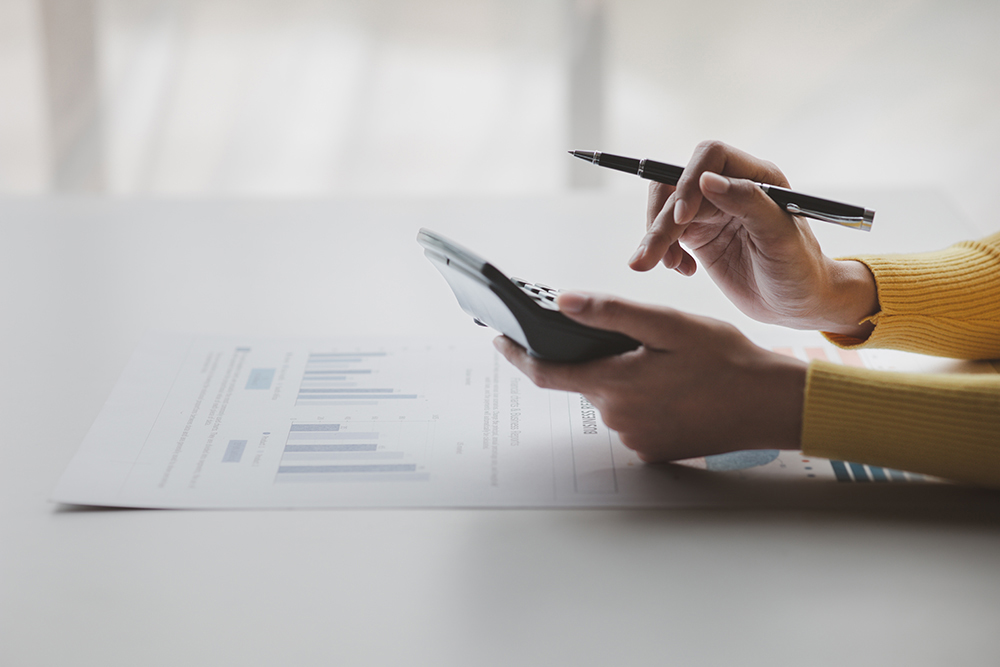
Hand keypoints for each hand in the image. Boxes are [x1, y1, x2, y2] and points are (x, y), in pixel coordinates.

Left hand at [494, 292, 806, 461]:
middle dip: (592, 357)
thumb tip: (562, 302)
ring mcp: (635, 439)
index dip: (517, 354)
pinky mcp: (653, 451)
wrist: (772, 405)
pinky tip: (673, 386)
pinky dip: (640, 399)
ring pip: (610, 399)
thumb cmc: (726, 359)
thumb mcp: (668, 324)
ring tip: (664, 361)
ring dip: (620, 377)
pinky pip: (632, 419)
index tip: (497, 337)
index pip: (545, 372)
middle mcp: (618, 419)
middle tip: (629, 338)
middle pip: (584, 381)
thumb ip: (611, 314)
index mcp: (614, 384)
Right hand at [630, 140, 877, 337]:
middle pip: (677, 184)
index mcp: (757, 176)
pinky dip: (663, 251)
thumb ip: (748, 203)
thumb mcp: (781, 238)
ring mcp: (711, 211)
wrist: (796, 304)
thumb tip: (708, 180)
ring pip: (665, 209)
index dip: (689, 181)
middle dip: (660, 219)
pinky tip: (683, 270)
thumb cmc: (800, 269)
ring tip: (657, 267)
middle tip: (650, 258)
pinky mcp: (698, 234)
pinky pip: (665, 233)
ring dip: (654, 238)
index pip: (710, 156)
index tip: (681, 218)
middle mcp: (730, 187)